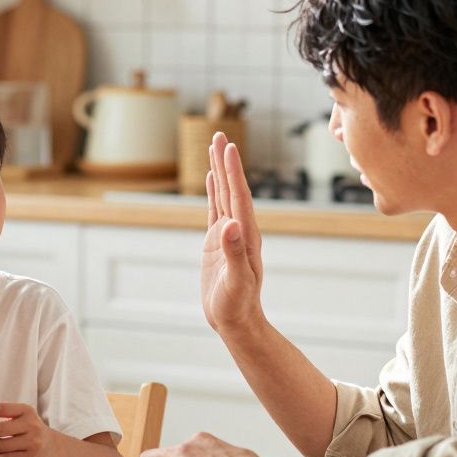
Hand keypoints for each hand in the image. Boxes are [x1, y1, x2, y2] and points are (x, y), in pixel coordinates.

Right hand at [201, 133, 263, 333]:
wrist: (237, 321)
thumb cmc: (237, 305)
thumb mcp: (236, 281)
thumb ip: (235, 253)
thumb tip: (230, 224)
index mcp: (246, 235)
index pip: (238, 197)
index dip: (233, 172)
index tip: (228, 147)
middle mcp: (239, 229)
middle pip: (231, 188)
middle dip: (225, 162)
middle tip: (218, 135)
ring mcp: (228, 234)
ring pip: (223, 195)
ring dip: (218, 171)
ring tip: (214, 147)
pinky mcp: (217, 242)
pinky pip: (214, 209)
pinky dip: (212, 191)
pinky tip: (209, 179)